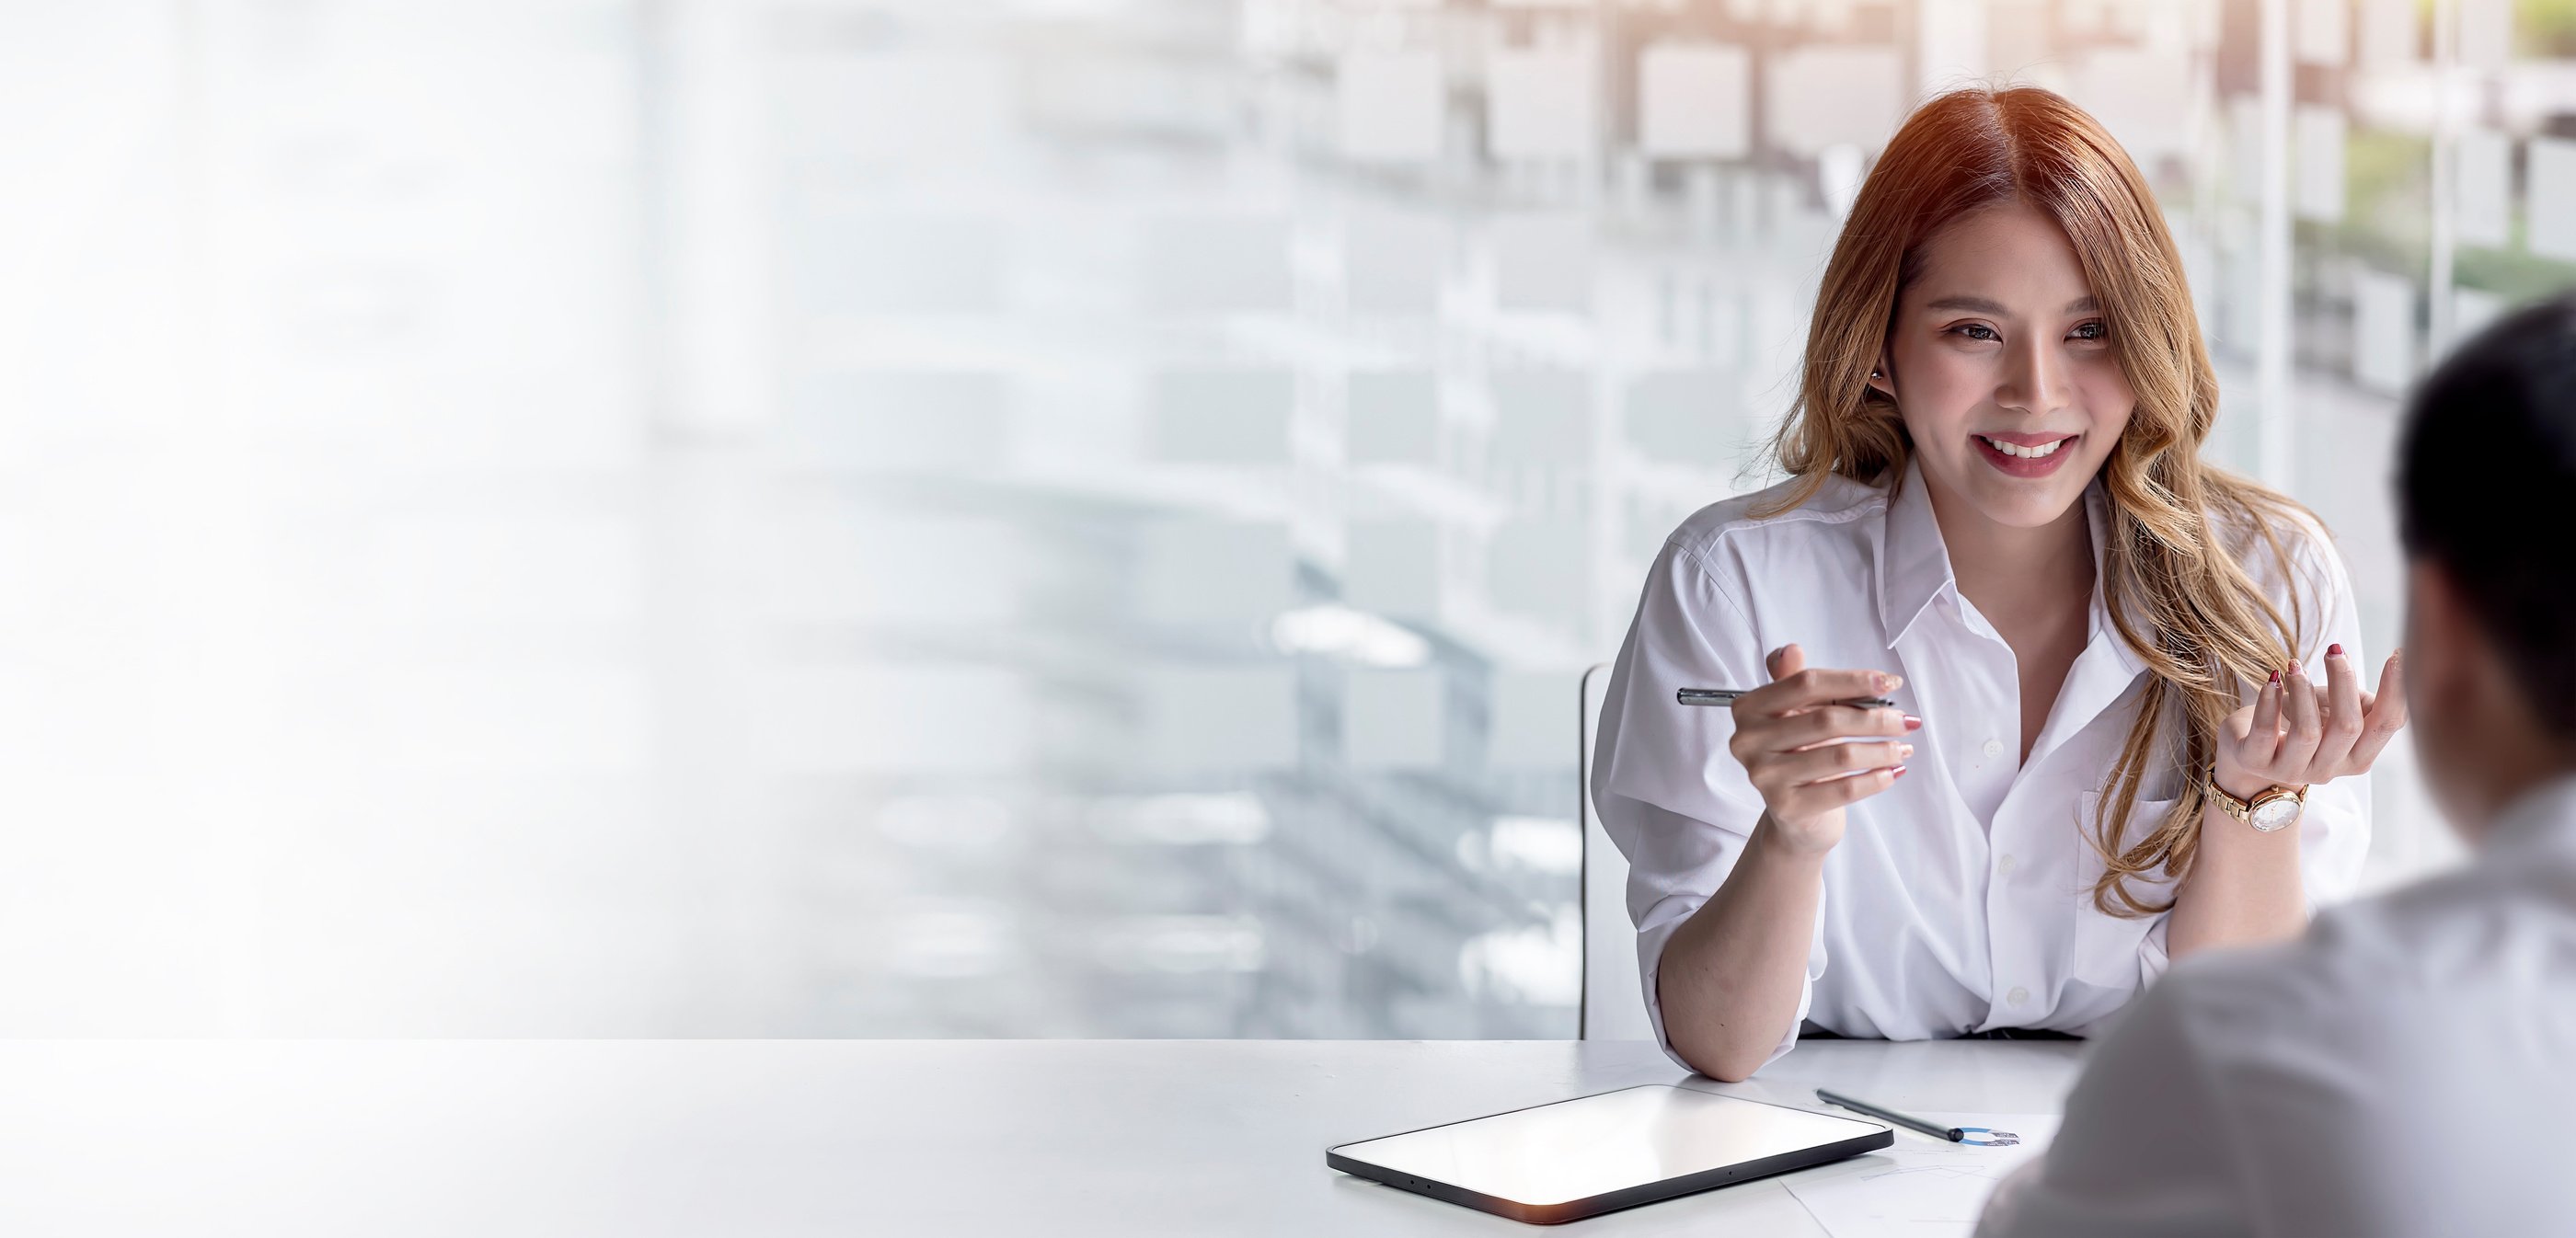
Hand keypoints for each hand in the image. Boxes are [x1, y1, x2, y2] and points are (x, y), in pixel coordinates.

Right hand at [1725, 643, 1917, 854]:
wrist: (1793, 816)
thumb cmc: (1798, 756)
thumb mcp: (1795, 713)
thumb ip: (1795, 680)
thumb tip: (1791, 650)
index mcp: (1749, 709)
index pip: (1807, 683)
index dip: (1852, 680)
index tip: (1889, 683)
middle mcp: (1748, 741)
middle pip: (1826, 719)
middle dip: (1875, 719)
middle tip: (1906, 721)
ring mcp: (1765, 776)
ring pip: (1840, 755)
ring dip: (1882, 749)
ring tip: (1904, 748)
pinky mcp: (1787, 807)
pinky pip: (1844, 788)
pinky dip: (1875, 778)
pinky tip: (1892, 771)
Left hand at [2214, 644, 2407, 799]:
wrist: (2249, 749)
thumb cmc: (2300, 721)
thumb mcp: (2336, 710)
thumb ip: (2363, 700)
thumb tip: (2393, 670)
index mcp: (2358, 756)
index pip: (2387, 724)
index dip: (2395, 690)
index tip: (2397, 654)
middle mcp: (2329, 769)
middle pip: (2349, 726)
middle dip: (2343, 681)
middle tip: (2333, 651)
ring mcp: (2291, 770)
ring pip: (2308, 733)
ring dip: (2303, 690)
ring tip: (2294, 666)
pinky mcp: (2255, 761)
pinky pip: (2265, 732)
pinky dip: (2269, 700)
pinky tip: (2272, 681)